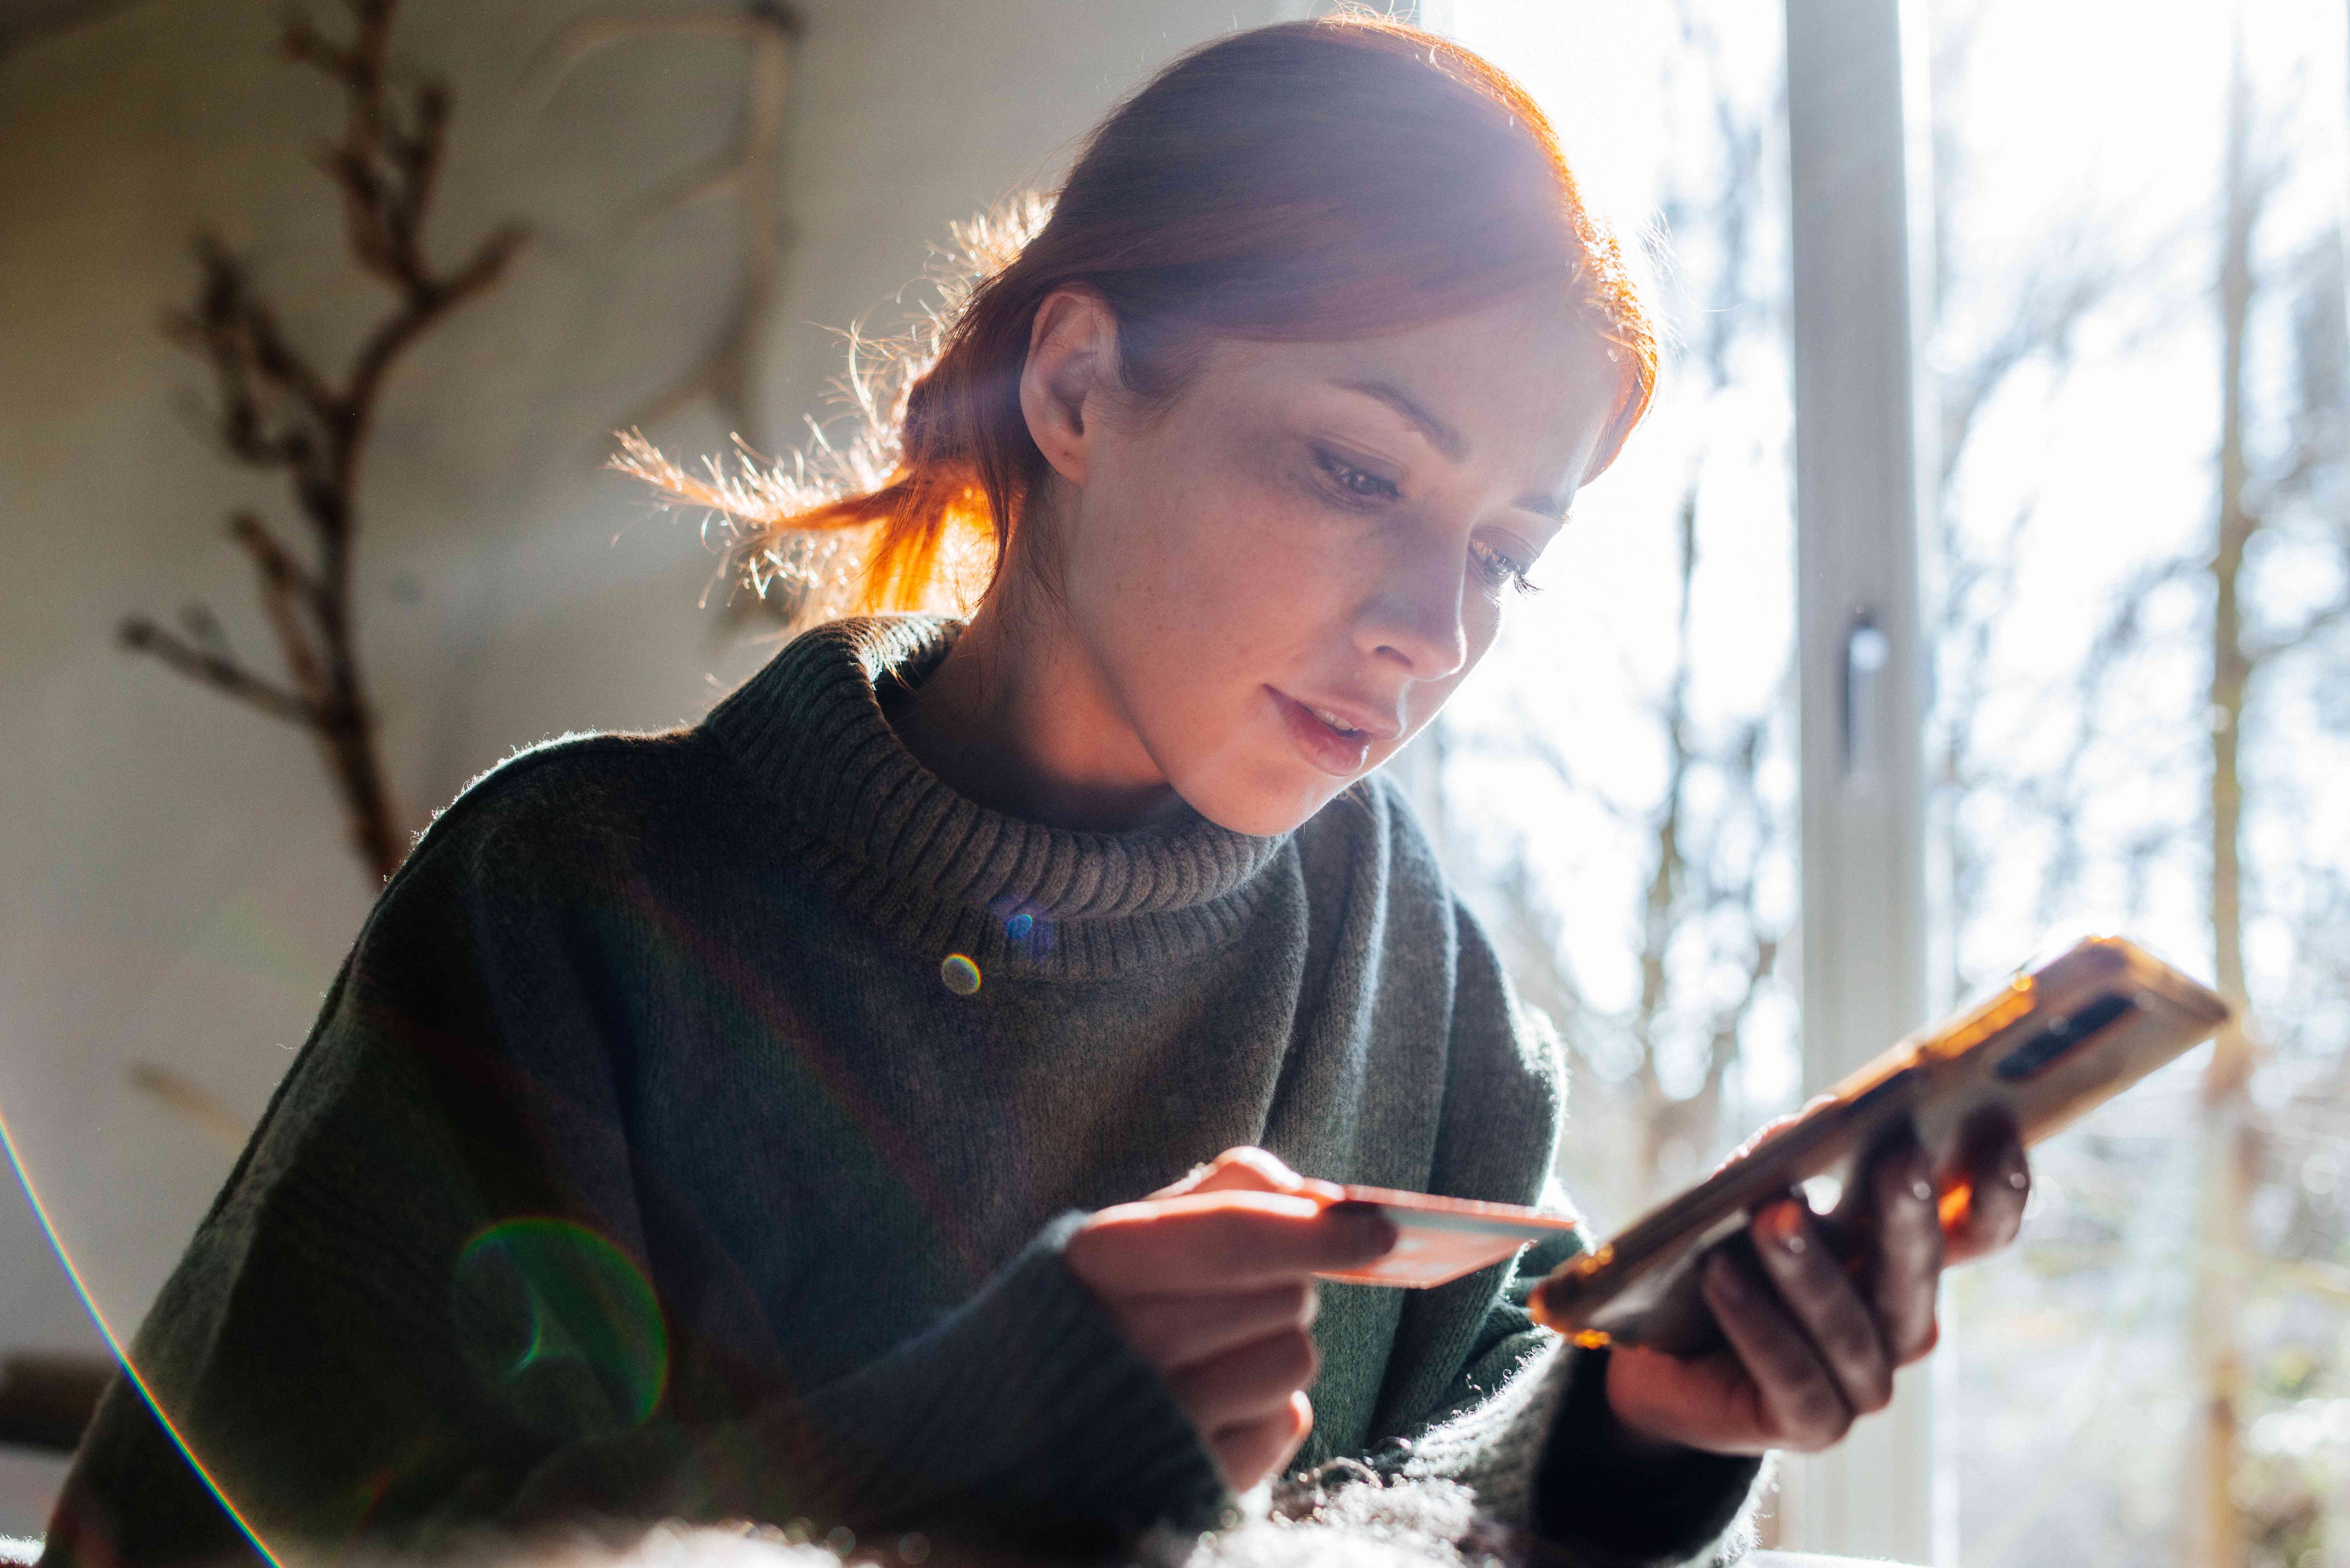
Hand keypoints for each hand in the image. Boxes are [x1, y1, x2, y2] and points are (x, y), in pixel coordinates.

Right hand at [1064, 1148, 1394, 1490]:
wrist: (1026, 1435)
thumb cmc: (1104, 1309)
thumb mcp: (1138, 1232)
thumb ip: (1228, 1193)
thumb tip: (1323, 1197)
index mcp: (1098, 1261)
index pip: (1233, 1235)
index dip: (1316, 1229)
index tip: (1384, 1230)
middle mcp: (1122, 1344)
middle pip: (1283, 1294)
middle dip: (1285, 1283)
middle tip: (1236, 1295)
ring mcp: (1159, 1421)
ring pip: (1297, 1356)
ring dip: (1279, 1346)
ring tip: (1219, 1352)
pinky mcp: (1197, 1482)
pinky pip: (1290, 1421)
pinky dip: (1270, 1407)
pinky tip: (1218, 1404)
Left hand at [1604, 1113, 2029, 1455]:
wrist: (1661, 1353)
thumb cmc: (1726, 1255)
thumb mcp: (1755, 1197)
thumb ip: (1788, 1160)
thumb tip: (1814, 1121)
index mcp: (1906, 1262)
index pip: (1977, 1231)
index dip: (1998, 1189)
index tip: (2002, 1132)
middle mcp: (1901, 1325)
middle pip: (1919, 1272)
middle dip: (1908, 1214)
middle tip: (1899, 1159)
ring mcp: (1863, 1383)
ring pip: (1851, 1327)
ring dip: (1809, 1270)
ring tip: (1771, 1217)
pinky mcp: (1813, 1425)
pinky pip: (1792, 1375)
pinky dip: (1755, 1322)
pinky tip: (1719, 1278)